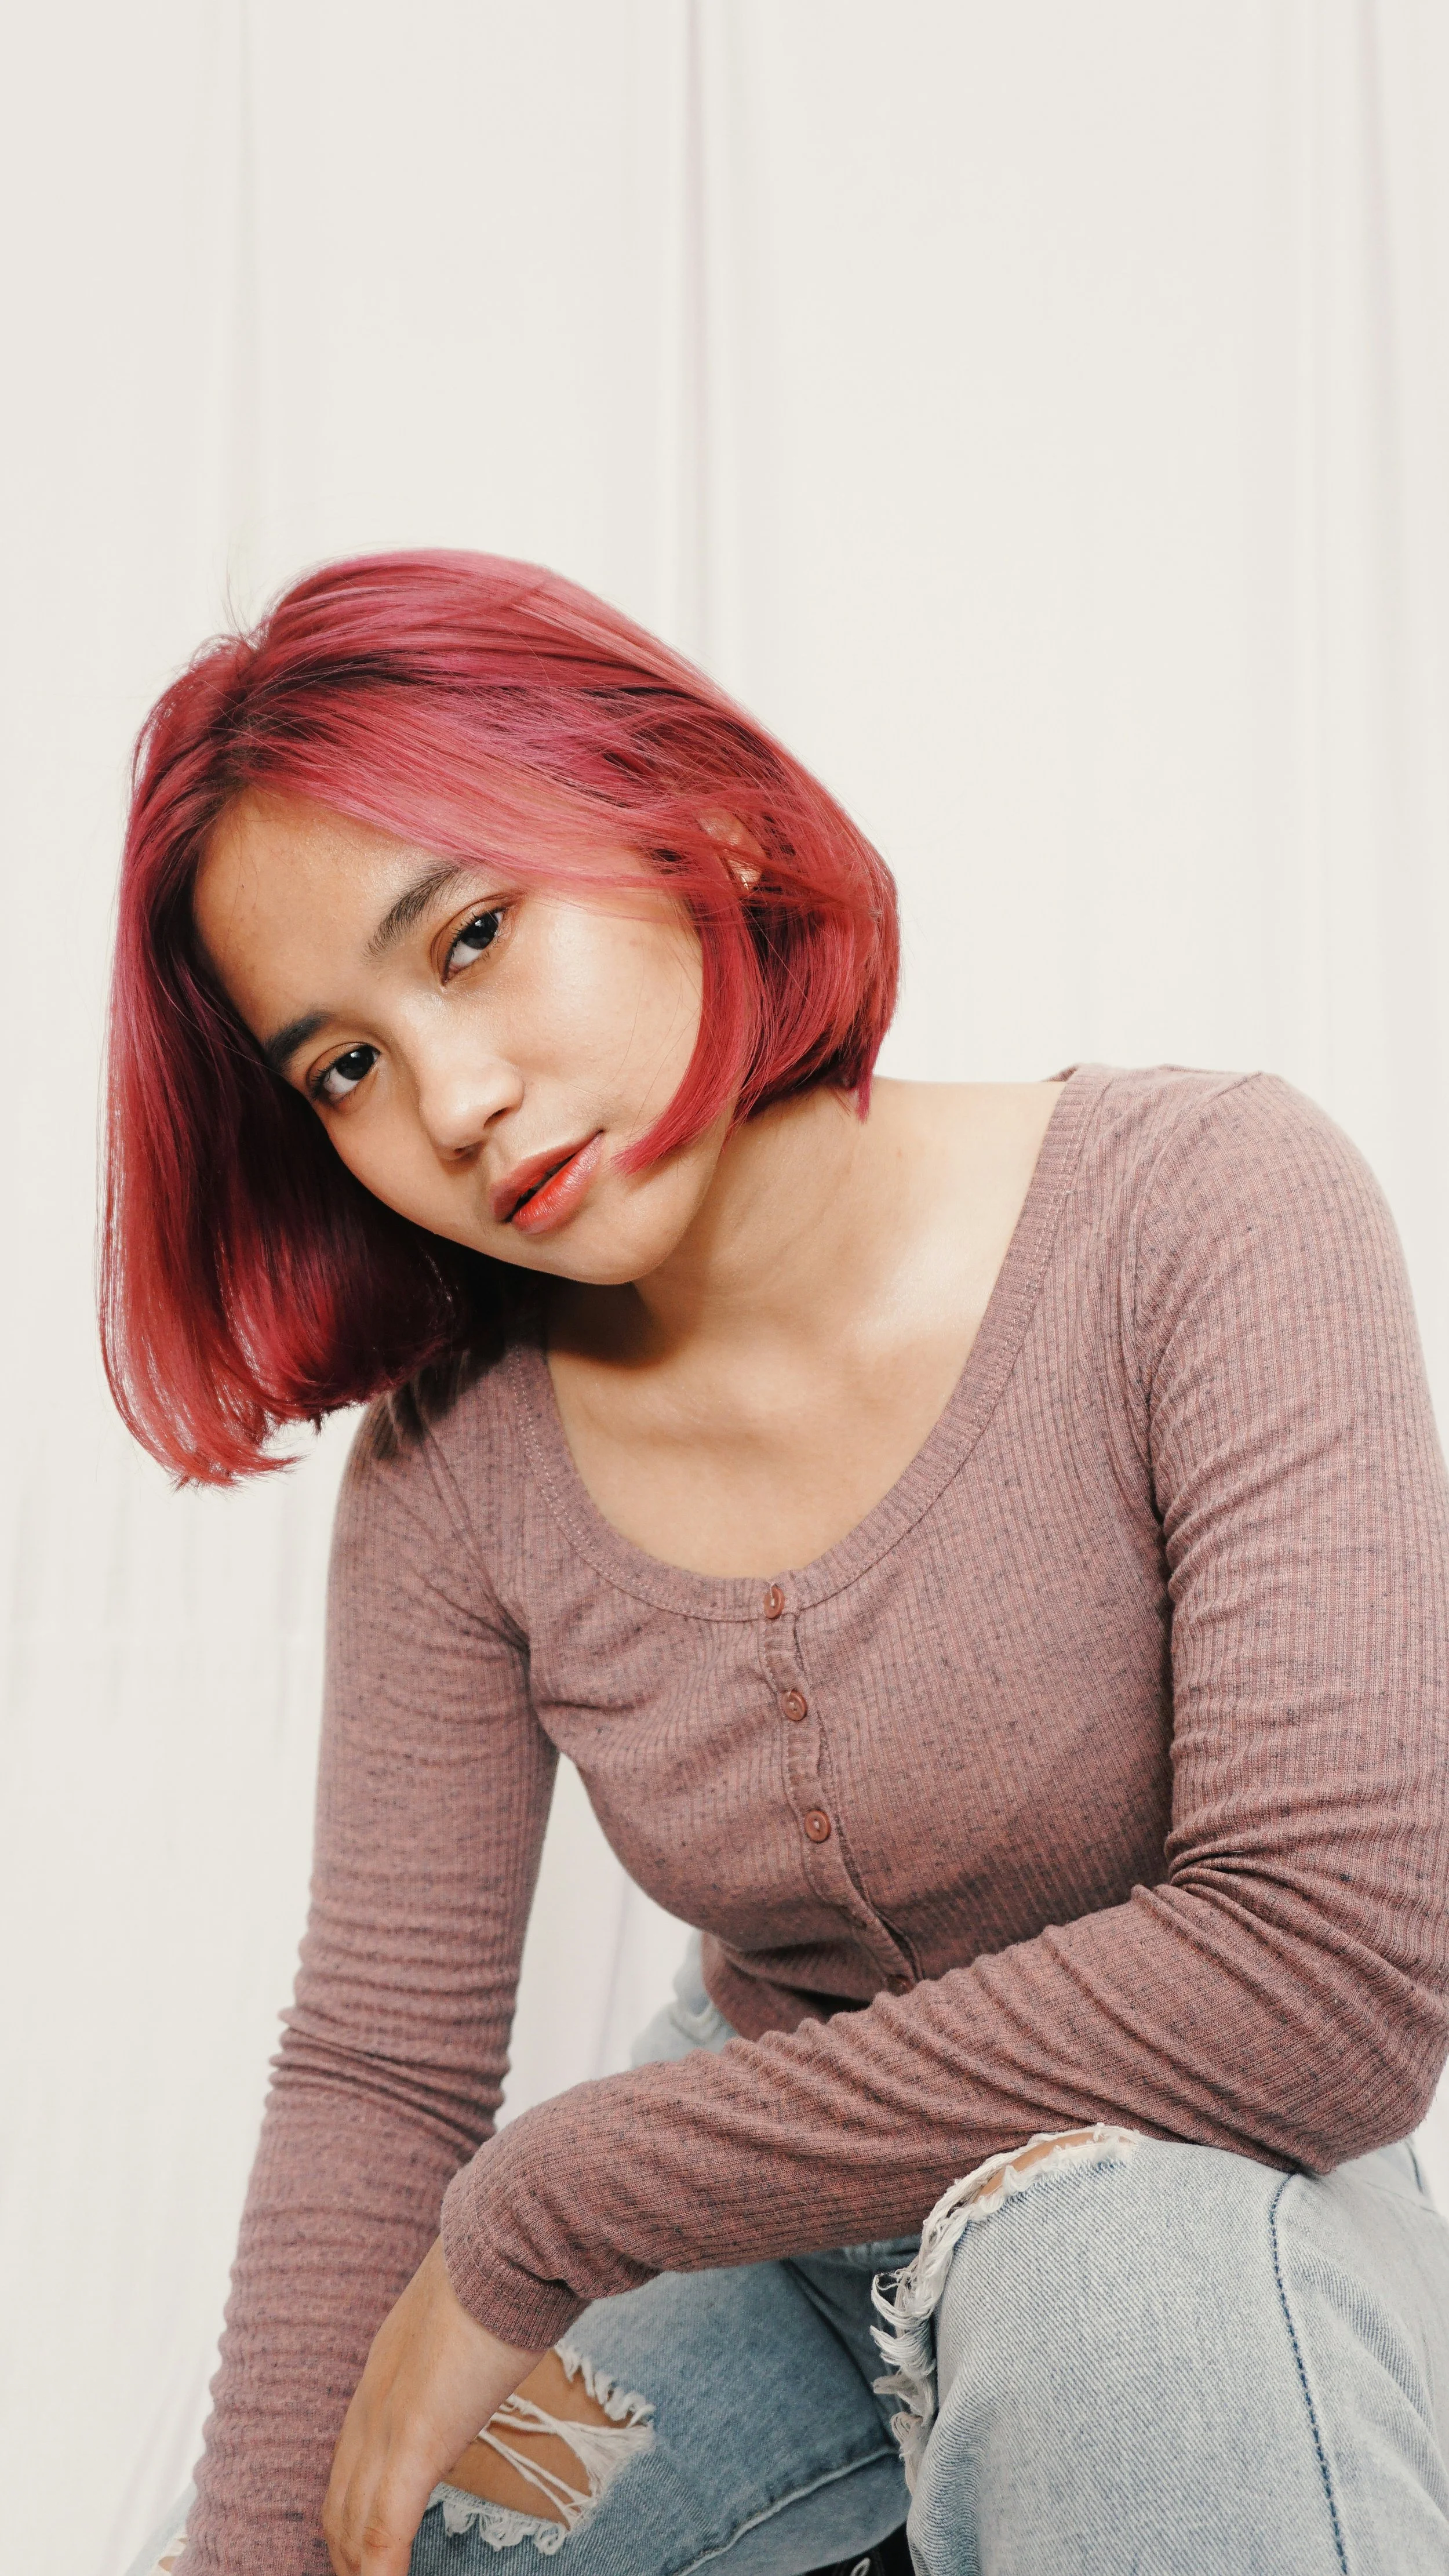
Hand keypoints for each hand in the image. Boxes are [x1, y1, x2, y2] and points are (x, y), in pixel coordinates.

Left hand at [323, 2237, 544, 2575]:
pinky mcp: (415, 2445)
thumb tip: (482, 2361)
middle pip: (337, 2506)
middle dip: (344, 2557)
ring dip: (358, 2573)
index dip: (347, 2516)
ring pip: (351, 2527)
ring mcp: (387, 2426)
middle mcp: (371, 2404)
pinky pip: (383, 2532)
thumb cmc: (503, 2270)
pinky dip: (379, 2574)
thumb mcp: (468, 2318)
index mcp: (381, 2375)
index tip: (357, 2551)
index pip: (347, 2465)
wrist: (507, 2242)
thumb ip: (461, 2351)